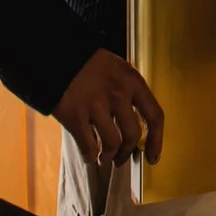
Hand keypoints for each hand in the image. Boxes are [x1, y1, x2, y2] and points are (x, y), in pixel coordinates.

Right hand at [54, 49, 164, 168]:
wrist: (58, 57)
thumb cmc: (90, 65)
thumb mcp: (118, 69)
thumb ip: (131, 92)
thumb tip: (140, 125)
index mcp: (132, 80)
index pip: (154, 115)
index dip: (157, 141)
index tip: (153, 156)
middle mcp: (118, 93)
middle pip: (133, 136)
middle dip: (127, 152)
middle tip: (121, 158)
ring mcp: (96, 105)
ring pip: (112, 145)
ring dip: (109, 157)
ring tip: (104, 158)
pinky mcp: (74, 115)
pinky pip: (88, 147)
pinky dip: (90, 156)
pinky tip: (89, 155)